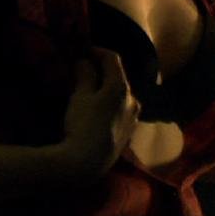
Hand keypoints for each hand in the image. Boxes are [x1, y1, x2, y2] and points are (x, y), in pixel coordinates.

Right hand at [56, 48, 139, 185]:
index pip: (112, 59)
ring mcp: (133, 118)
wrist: (87, 164)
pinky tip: (97, 112)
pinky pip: (120, 111)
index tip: (82, 51)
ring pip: (120, 96)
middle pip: (118, 77)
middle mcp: (133, 100)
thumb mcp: (80, 96)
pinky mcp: (129, 133)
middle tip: (83, 70)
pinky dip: (110, 105)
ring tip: (89, 91)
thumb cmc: (82, 124)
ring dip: (106, 89)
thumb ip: (85, 74)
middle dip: (102, 71)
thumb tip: (85, 61)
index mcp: (122, 87)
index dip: (97, 51)